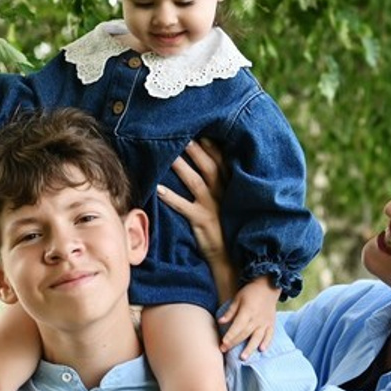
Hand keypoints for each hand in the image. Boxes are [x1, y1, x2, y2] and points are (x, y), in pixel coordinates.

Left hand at [158, 138, 234, 302]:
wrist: (232, 258)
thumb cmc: (229, 226)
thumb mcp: (232, 202)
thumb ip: (223, 184)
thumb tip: (207, 163)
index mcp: (231, 187)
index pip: (222, 161)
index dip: (212, 146)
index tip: (201, 132)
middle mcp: (224, 194)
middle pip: (209, 167)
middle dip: (196, 150)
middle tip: (182, 135)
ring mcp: (213, 207)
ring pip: (196, 182)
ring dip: (182, 167)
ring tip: (169, 155)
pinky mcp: (202, 221)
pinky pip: (184, 207)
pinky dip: (171, 197)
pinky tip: (158, 189)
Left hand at [218, 276, 279, 358]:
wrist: (268, 286)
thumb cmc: (250, 292)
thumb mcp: (237, 298)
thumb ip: (230, 311)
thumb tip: (220, 321)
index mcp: (247, 312)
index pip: (237, 326)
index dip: (230, 336)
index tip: (222, 343)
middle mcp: (257, 319)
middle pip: (244, 334)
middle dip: (234, 343)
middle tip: (224, 350)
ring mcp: (265, 323)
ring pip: (257, 338)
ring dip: (250, 348)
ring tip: (243, 357)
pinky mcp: (271, 324)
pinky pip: (270, 335)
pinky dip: (266, 343)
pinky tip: (262, 350)